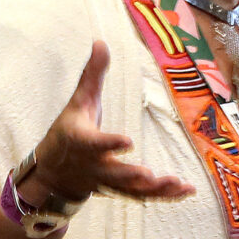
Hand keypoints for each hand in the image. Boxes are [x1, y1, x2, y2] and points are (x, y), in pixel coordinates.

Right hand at [21, 41, 193, 205]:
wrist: (52, 173)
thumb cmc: (68, 131)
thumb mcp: (78, 102)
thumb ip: (92, 75)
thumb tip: (100, 42)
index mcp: (81, 141)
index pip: (94, 143)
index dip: (110, 143)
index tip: (127, 142)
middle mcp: (94, 166)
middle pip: (114, 174)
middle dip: (132, 176)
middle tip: (151, 176)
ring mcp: (106, 182)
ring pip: (131, 190)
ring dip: (156, 190)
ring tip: (180, 185)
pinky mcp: (117, 191)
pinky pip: (141, 196)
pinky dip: (163, 195)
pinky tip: (186, 190)